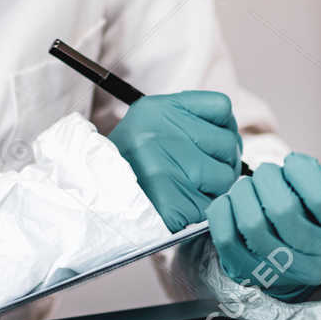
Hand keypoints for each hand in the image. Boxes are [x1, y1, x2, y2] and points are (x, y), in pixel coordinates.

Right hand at [109, 91, 242, 230]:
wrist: (89, 199)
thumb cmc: (125, 166)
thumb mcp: (147, 127)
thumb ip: (187, 124)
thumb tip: (232, 142)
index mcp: (157, 109)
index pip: (221, 107)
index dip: (224, 129)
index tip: (213, 146)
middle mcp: (161, 133)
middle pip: (228, 145)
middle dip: (222, 163)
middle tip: (202, 176)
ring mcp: (165, 168)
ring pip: (225, 178)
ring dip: (213, 190)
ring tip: (185, 192)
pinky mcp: (170, 204)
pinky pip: (209, 207)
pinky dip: (199, 212)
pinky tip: (179, 207)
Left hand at [208, 155, 320, 298]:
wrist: (302, 264)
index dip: (304, 172)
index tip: (294, 161)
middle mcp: (316, 261)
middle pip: (284, 212)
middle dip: (269, 180)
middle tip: (267, 171)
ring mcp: (282, 271)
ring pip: (253, 225)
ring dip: (245, 193)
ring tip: (249, 184)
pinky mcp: (250, 274)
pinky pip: (227, 239)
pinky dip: (223, 212)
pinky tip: (231, 201)